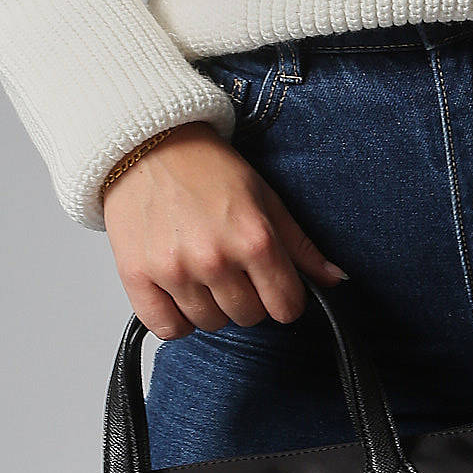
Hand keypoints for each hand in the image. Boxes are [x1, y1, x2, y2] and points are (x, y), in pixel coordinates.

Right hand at [102, 121, 347, 336]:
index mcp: (254, 239)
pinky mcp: (137, 277)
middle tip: (232, 269)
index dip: (284, 299)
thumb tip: (335, 279)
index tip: (273, 286)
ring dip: (210, 306)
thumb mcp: (265, 198)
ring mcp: (174, 271)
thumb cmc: (205, 168)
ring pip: (209, 324)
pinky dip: (175, 319)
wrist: (145, 144)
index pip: (286, 307)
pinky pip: (167, 328)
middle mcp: (215, 259)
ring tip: (201, 271)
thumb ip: (300, 246)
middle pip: (248, 317)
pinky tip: (178, 292)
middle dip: (247, 299)